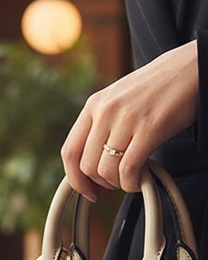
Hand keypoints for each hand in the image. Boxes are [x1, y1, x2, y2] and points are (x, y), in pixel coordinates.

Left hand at [61, 40, 198, 199]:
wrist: (190, 69)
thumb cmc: (156, 89)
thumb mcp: (118, 102)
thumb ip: (101, 128)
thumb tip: (91, 168)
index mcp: (93, 104)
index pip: (69, 151)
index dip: (75, 179)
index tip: (87, 190)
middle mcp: (105, 111)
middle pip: (86, 166)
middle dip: (101, 183)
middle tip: (116, 183)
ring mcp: (125, 119)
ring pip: (105, 171)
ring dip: (118, 184)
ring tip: (132, 178)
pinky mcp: (148, 129)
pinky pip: (127, 170)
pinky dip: (131, 183)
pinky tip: (140, 179)